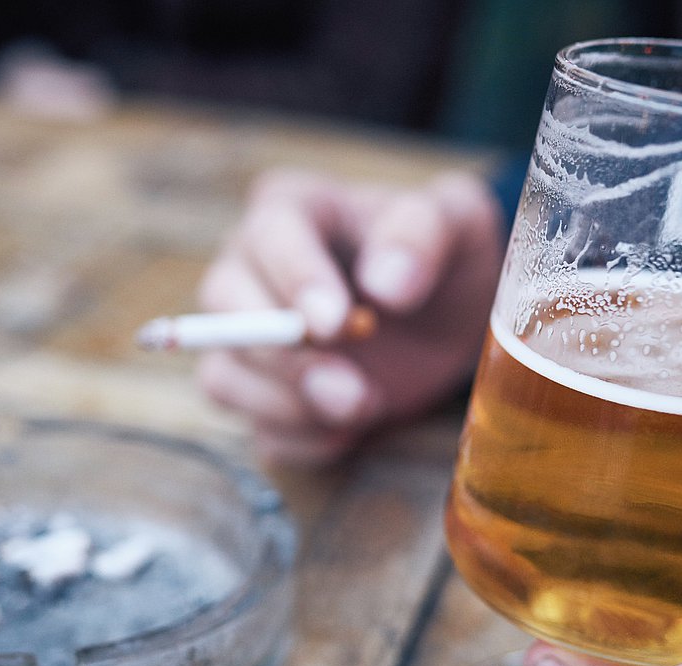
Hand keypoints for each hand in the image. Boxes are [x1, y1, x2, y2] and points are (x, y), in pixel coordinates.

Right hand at [196, 168, 503, 465]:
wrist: (454, 314)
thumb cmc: (447, 252)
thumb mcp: (456, 221)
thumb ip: (422, 233)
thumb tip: (386, 284)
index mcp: (292, 209)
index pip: (270, 238)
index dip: (296, 282)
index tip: (335, 324)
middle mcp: (252, 269)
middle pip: (225, 311)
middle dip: (286, 357)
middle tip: (351, 387)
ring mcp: (250, 339)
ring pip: (225, 377)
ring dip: (290, 406)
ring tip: (366, 406)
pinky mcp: (267, 396)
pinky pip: (258, 431)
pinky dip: (302, 441)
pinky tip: (353, 433)